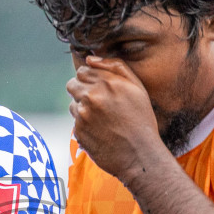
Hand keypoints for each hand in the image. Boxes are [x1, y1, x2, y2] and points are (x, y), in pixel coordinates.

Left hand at [66, 56, 168, 183]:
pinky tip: (100, 131)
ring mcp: (83, 115)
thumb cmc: (141, 120)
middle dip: (82, 91)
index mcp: (107, 83)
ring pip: (73, 104)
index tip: (99, 89)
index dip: (90, 79)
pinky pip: (75, 122)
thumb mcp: (137, 88)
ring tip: (102, 119)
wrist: (140, 155)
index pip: (83, 70)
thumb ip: (115, 66)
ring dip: (83, 108)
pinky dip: (84, 125)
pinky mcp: (78, 132)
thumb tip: (90, 58)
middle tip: (98, 104)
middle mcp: (92, 96)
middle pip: (72, 85)